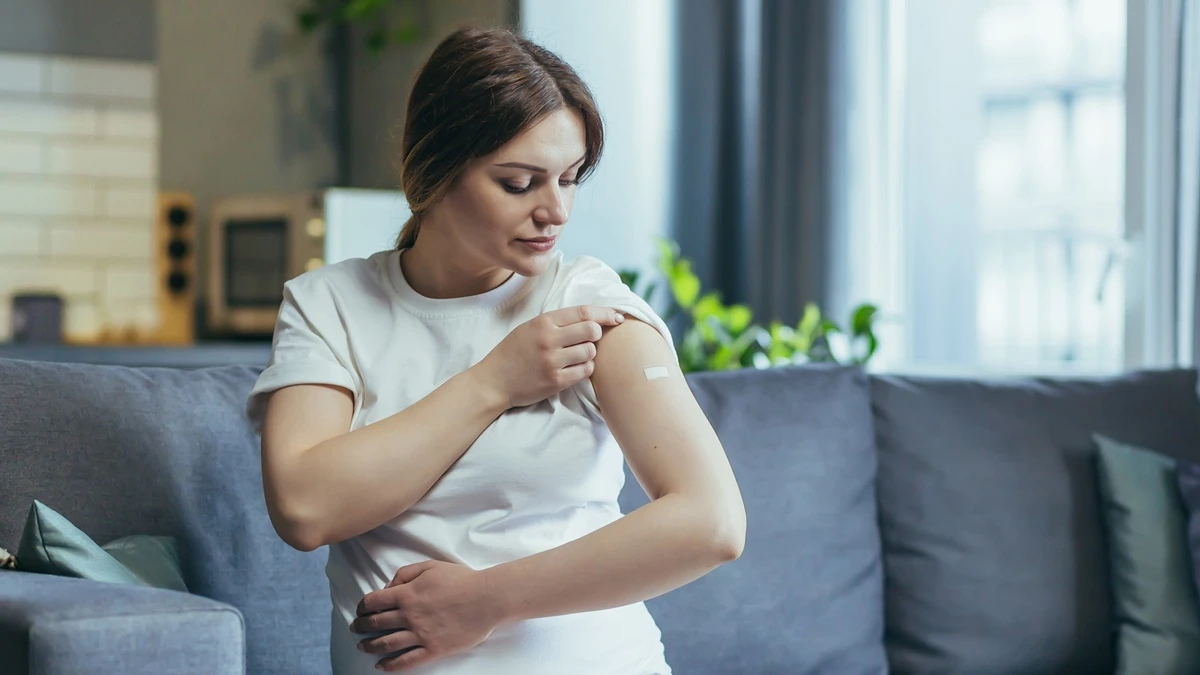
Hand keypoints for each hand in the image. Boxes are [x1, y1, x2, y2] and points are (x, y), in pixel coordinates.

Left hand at [350, 561, 505, 671]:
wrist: (486, 598)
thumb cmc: (461, 579)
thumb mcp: (430, 566)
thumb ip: (405, 574)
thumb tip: (388, 587)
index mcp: (406, 594)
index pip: (374, 601)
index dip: (362, 606)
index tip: (360, 609)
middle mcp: (409, 616)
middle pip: (376, 623)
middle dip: (361, 626)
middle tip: (355, 628)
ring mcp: (420, 634)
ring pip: (386, 644)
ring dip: (370, 646)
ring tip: (362, 647)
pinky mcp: (433, 649)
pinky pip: (407, 661)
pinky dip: (391, 665)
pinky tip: (381, 666)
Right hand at [472, 305, 624, 408]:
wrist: (494, 381)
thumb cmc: (514, 352)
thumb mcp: (530, 327)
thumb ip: (557, 322)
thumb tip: (591, 318)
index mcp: (543, 322)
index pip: (583, 312)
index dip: (605, 313)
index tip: (617, 316)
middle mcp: (548, 340)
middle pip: (591, 330)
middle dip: (597, 334)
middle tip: (590, 340)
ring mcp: (552, 361)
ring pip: (590, 352)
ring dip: (589, 354)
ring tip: (577, 356)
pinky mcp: (555, 381)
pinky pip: (585, 371)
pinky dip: (584, 369)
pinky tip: (574, 368)